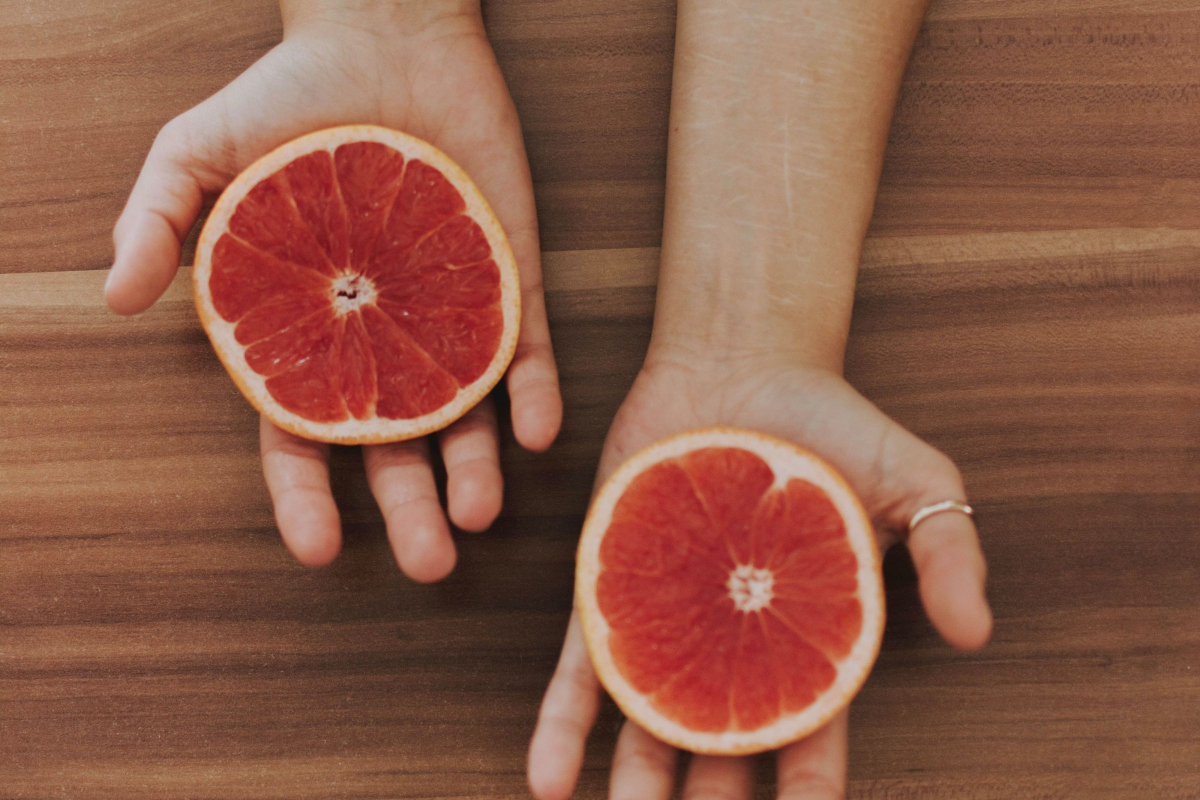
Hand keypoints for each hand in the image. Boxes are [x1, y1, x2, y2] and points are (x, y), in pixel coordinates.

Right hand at [105, 1, 560, 578]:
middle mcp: (383, 338)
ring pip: (467, 411)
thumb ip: (157, 223)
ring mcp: (451, 313)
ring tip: (479, 516)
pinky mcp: (512, 277)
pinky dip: (535, 390)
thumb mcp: (197, 153)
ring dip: (477, 467)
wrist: (386, 35)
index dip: (305, 495)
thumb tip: (114, 299)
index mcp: (309, 331)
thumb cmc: (287, 97)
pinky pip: (529, 346)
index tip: (316, 550)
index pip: (303, 432)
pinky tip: (536, 432)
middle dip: (410, 508)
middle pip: (395, 442)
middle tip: (429, 566)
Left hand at [527, 350, 991, 798]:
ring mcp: (668, 618)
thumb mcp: (916, 479)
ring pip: (647, 721)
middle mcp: (733, 642)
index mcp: (808, 635)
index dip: (809, 785)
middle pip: (721, 745)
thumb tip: (976, 634)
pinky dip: (566, 718)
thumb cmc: (834, 424)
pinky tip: (548, 774)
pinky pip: (583, 660)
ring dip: (632, 784)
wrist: (741, 364)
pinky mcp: (609, 583)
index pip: (810, 728)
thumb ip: (949, 551)